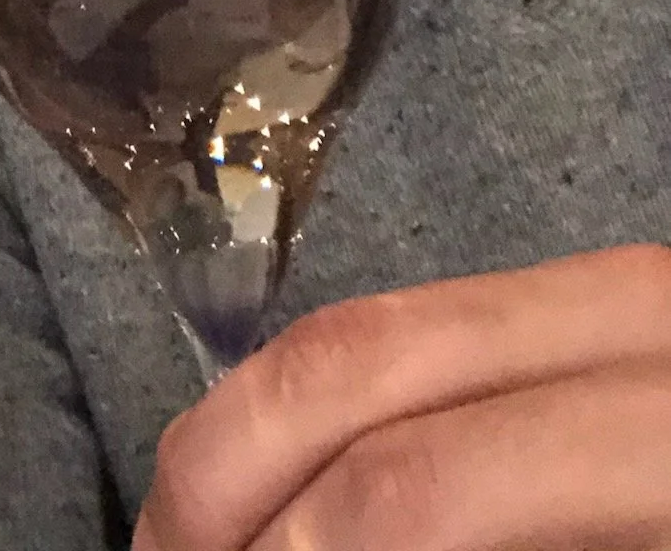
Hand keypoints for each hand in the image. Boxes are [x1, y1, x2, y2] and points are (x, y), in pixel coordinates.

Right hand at [134, 246, 670, 550]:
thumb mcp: (643, 543)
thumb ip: (465, 518)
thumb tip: (327, 541)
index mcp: (667, 417)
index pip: (418, 490)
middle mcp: (628, 314)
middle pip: (355, 360)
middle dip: (218, 477)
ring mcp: (610, 292)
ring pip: (369, 328)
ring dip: (250, 435)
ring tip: (194, 538)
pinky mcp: (598, 305)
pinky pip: (420, 337)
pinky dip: (326, 417)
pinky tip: (290, 495)